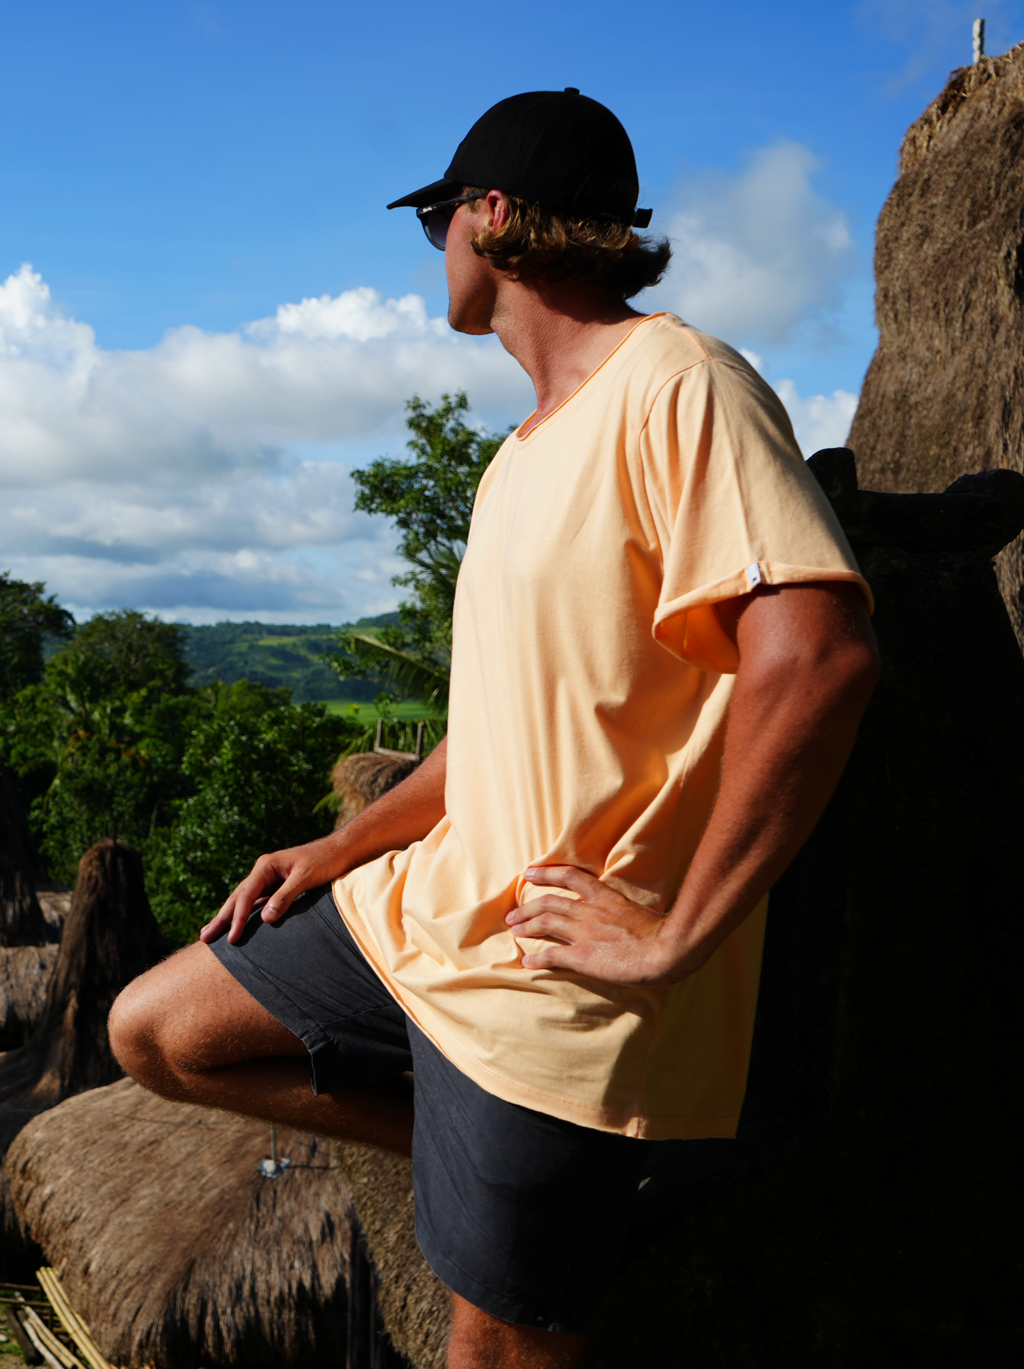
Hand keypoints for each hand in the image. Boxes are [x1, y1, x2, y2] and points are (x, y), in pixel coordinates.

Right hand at [199, 838, 338, 945]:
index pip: (245, 895)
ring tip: (213, 933)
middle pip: (238, 897)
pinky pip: (257, 901)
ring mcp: (269, 877)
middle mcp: (263, 870)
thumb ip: (285, 897)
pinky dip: (246, 913)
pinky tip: (239, 923)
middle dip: (222, 918)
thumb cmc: (325, 861)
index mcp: (266, 866)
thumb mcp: (305, 878)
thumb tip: (264, 918)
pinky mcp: (277, 884)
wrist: (341, 850)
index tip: (231, 938)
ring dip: (230, 916)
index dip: (237, 918)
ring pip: (244, 899)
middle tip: (204, 937)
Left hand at [506, 865, 681, 985]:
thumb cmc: (660, 933)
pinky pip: (551, 955)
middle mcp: (589, 911)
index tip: (529, 873)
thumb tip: (619, 914)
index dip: (546, 873)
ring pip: (544, 924)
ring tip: (515, 932)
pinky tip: (527, 961)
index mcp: (605, 897)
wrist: (666, 950)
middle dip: (527, 907)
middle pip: (548, 903)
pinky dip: (536, 957)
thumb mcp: (639, 910)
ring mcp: (584, 933)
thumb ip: (621, 910)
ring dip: (526, 927)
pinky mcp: (583, 957)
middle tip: (513, 914)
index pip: (569, 877)